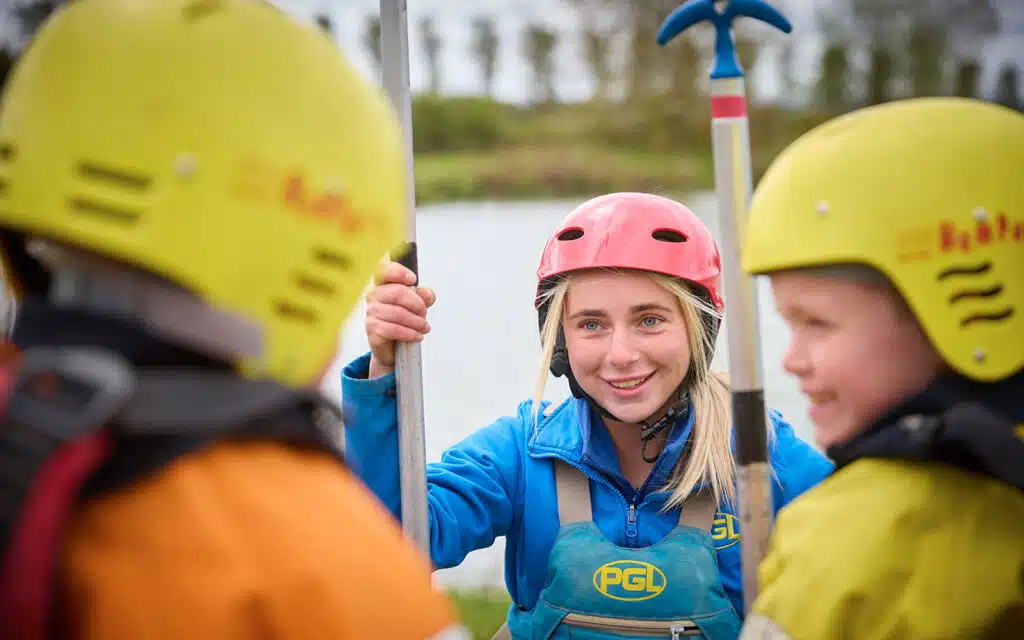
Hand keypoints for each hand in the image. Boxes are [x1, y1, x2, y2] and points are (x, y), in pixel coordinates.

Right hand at [365, 260, 434, 377]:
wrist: (392, 347)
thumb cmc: (403, 321)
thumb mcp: (417, 305)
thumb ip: (423, 296)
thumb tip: (427, 294)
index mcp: (383, 284)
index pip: (384, 270)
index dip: (399, 272)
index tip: (413, 280)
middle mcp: (374, 295)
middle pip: (398, 292)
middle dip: (417, 303)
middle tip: (424, 312)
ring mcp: (371, 312)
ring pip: (398, 313)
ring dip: (416, 322)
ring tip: (424, 327)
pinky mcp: (372, 329)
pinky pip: (395, 329)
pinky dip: (410, 333)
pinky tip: (417, 336)